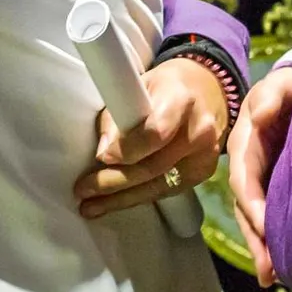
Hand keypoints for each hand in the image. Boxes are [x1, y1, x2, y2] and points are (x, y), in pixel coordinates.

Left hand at [74, 57, 227, 218]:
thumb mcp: (140, 85)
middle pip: (152, 166)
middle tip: (83, 189)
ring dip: (121, 198)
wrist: (208, 90)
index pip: (155, 133)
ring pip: (158, 185)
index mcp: (181, 100)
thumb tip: (103, 152)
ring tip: (91, 206)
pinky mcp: (203, 173)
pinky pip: (166, 190)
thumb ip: (119, 114)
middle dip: (114, 181)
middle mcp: (198, 131)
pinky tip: (116, 203)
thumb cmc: (167, 85)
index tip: (101, 158)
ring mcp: (204, 156)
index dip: (126, 150)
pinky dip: (139, 197)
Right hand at [228, 66, 291, 285]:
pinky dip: (273, 242)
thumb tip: (258, 116)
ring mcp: (261, 181)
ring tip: (274, 277)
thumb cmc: (287, 88)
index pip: (244, 178)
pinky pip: (270, 218)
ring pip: (256, 219)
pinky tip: (281, 268)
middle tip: (269, 269)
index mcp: (245, 143)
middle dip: (255, 239)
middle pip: (246, 208)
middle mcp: (248, 167)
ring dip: (263, 248)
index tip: (266, 226)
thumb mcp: (279, 84)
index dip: (252, 203)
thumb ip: (271, 95)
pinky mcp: (275, 190)